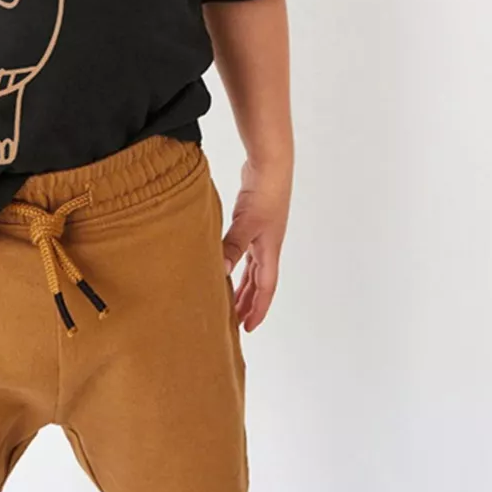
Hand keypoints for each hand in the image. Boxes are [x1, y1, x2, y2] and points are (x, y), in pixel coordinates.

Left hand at [221, 158, 292, 331]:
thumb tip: (220, 273)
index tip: (248, 328)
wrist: (271, 163)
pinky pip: (244, 251)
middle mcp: (268, 245)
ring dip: (241, 285)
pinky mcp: (251, 221)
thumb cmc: (265, 192)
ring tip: (227, 300)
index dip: (257, 309)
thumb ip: (232, 247)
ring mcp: (261, 233)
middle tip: (234, 322)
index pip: (266, 288)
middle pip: (258, 282)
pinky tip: (223, 263)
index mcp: (270, 250)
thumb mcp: (247, 223)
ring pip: (251, 268)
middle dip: (247, 303)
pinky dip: (235, 261)